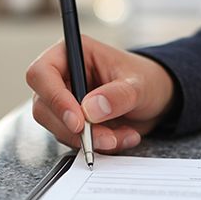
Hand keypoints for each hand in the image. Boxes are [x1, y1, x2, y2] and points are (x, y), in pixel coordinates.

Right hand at [26, 35, 174, 152]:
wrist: (158, 99)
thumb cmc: (147, 79)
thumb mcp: (139, 84)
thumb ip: (117, 96)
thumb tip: (90, 109)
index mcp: (72, 53)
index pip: (42, 73)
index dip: (54, 98)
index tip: (78, 121)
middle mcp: (62, 77)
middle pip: (43, 106)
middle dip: (73, 129)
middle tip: (105, 138)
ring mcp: (65, 102)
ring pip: (57, 128)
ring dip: (89, 140)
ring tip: (122, 136)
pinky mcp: (73, 124)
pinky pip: (73, 141)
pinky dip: (97, 146)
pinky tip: (121, 137)